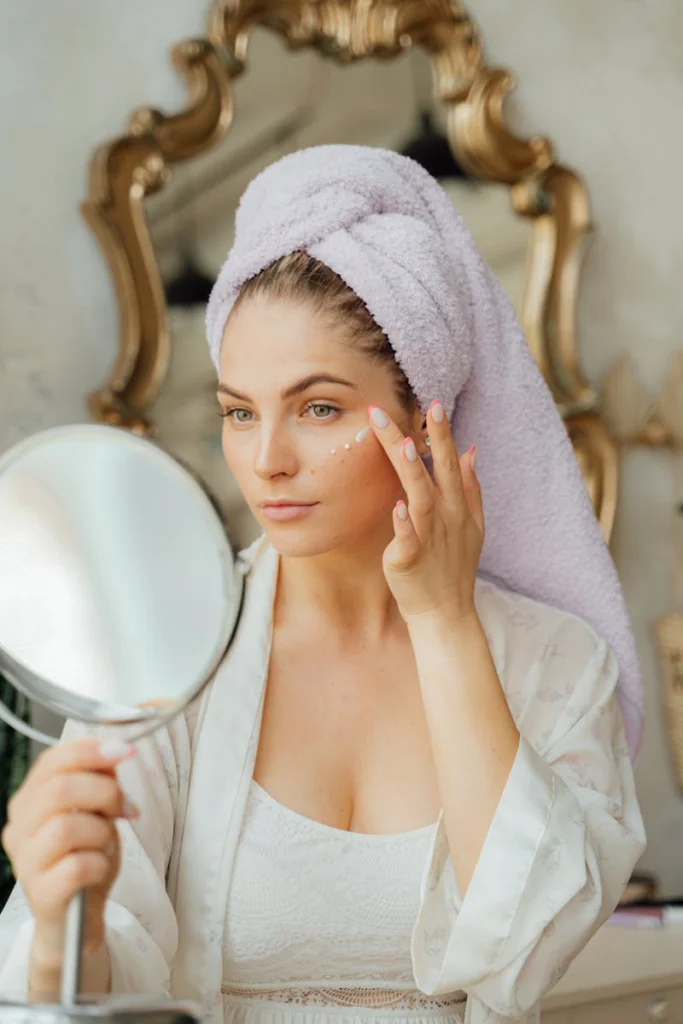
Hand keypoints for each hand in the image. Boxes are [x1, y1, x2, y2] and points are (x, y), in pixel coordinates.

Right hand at [1, 737, 137, 970]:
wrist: (78, 919)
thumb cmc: (86, 857)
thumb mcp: (98, 812)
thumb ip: (101, 781)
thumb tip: (115, 752)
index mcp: (29, 801)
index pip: (51, 761)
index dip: (90, 751)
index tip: (124, 752)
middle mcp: (19, 829)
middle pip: (59, 790)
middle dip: (104, 792)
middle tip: (125, 808)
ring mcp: (25, 863)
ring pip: (66, 827)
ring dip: (101, 832)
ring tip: (107, 843)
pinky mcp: (41, 895)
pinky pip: (76, 866)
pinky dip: (100, 862)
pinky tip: (101, 866)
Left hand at [369, 401, 483, 623]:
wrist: (445, 612)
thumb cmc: (452, 566)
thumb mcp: (471, 524)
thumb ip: (469, 487)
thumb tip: (470, 450)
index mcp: (456, 505)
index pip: (449, 461)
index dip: (443, 433)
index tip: (434, 403)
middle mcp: (445, 516)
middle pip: (436, 470)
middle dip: (429, 437)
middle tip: (419, 406)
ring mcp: (429, 537)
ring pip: (421, 498)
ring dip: (413, 471)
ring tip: (403, 444)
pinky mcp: (410, 560)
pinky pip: (407, 539)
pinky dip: (403, 524)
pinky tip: (396, 506)